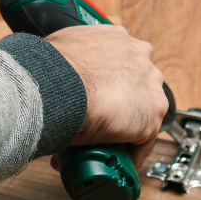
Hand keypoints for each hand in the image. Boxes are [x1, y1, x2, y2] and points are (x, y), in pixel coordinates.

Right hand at [47, 24, 167, 169]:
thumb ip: (63, 62)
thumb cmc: (51, 69)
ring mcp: (149, 83)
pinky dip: (131, 152)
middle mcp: (138, 55)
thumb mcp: (58, 53)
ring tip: (106, 145)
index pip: (122, 63)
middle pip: (137, 85)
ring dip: (127, 128)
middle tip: (99, 123)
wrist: (58, 85)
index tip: (98, 100)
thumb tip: (49, 83)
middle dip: (120, 105)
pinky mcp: (152, 111)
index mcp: (116, 38)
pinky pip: (144, 138)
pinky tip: (116, 161)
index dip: (109, 85)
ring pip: (143, 110)